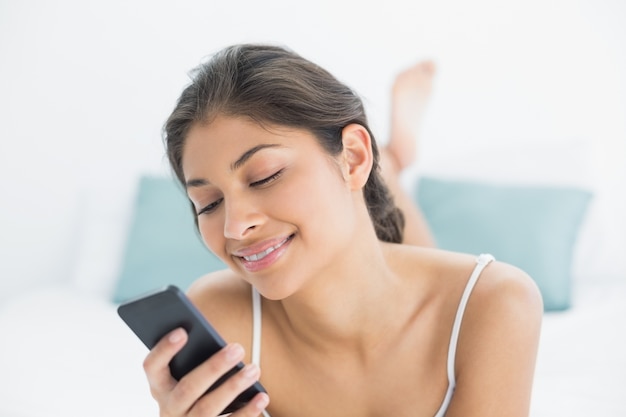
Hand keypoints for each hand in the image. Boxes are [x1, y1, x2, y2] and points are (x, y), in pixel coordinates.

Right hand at [143, 328, 269, 415]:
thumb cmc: (197, 389)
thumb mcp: (187, 375)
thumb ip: (195, 358)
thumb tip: (216, 338)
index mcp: (160, 386)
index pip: (152, 366)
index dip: (164, 349)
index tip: (182, 332)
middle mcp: (169, 408)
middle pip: (188, 388)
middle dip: (213, 368)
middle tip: (237, 348)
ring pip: (207, 408)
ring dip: (232, 387)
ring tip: (254, 369)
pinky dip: (247, 411)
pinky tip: (262, 397)